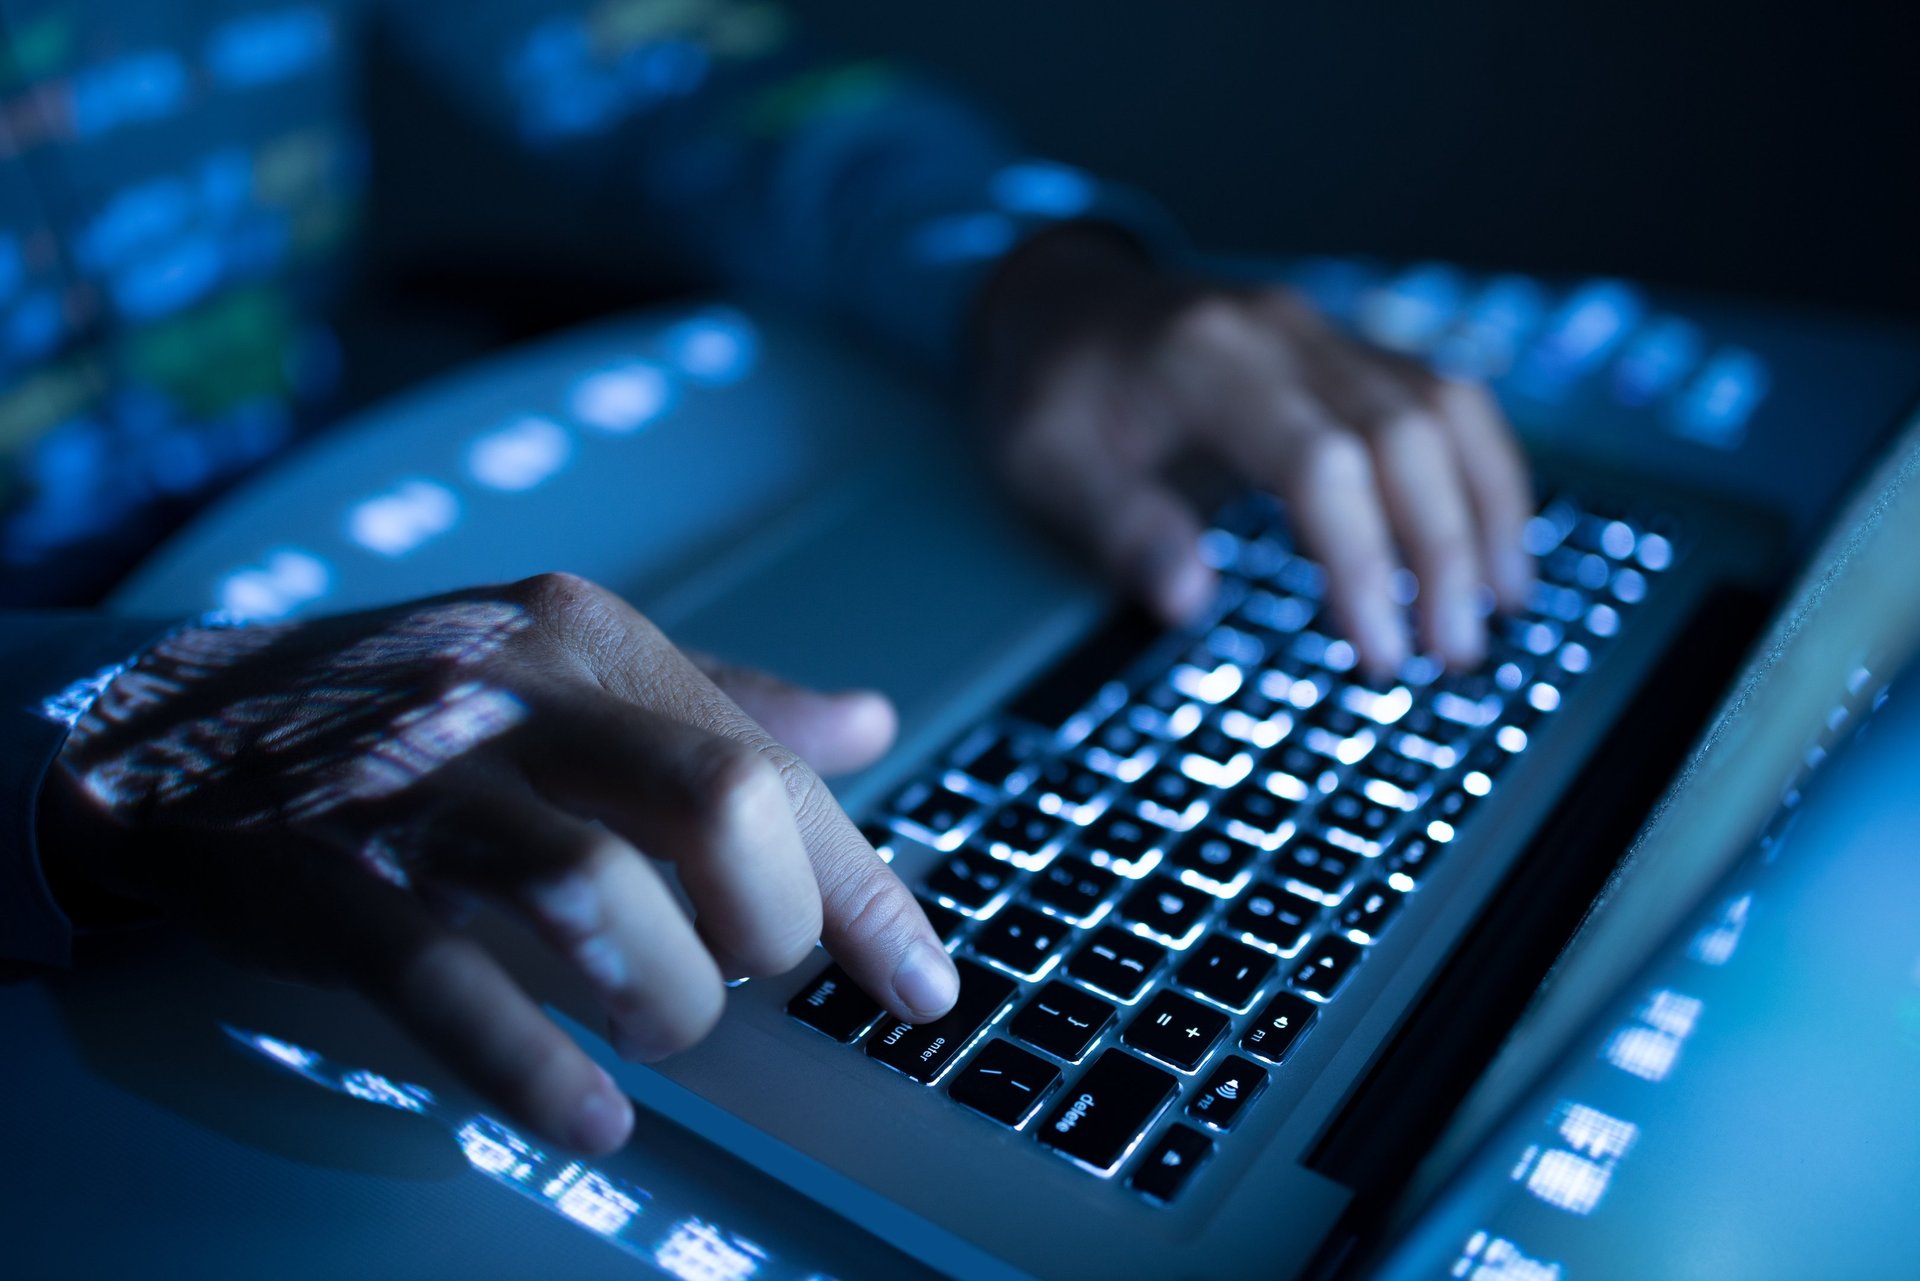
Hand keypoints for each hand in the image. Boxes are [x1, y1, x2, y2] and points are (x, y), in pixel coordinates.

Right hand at [37, 575, 956, 1153]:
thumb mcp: (572, 672)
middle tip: (750, 979)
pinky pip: (442, 977)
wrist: (178, 726)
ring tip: (664, 1031)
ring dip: (664, 992)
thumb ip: (725, 701)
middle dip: (772, 926)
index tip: (922, 986)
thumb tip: (869, 723)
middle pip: (715, 802)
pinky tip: (591, 1115)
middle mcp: (518, 692)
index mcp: (593, 642)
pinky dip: (530, 1062)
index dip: (865, 891)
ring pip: (591, 887)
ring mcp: (419, 781)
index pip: (772, 769)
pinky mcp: (328, 877)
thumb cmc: (418, 712)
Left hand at [976, 231, 1534, 674]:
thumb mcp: (1044, 463)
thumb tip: (1185, 598)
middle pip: (1406, 434)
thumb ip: (1116, 526)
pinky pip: (1442, 395)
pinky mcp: (1345, 348)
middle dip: (1444, 550)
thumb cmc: (1048, 392)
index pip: (1322, 462)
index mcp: (1208, 358)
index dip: (1363, 561)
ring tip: (1499, 606)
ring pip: (1443, 406)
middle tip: (1452, 654)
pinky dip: (1481, 467)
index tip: (1378, 653)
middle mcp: (1283, 331)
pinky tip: (1495, 539)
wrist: (1056, 301)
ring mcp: (1323, 331)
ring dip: (1485, 508)